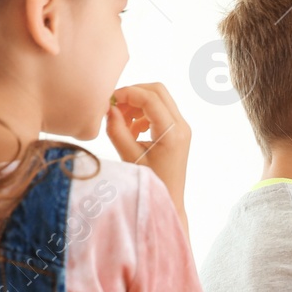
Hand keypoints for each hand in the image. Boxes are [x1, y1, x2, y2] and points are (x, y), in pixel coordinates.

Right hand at [107, 82, 190, 204]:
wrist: (169, 199)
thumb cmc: (150, 182)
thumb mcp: (130, 157)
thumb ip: (117, 131)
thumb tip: (109, 108)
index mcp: (172, 132)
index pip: (150, 98)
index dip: (127, 93)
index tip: (110, 101)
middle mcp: (181, 126)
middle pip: (158, 91)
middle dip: (133, 94)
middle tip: (115, 107)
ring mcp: (182, 128)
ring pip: (159, 99)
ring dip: (137, 104)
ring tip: (122, 123)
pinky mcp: (178, 131)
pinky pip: (160, 110)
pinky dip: (143, 113)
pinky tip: (132, 130)